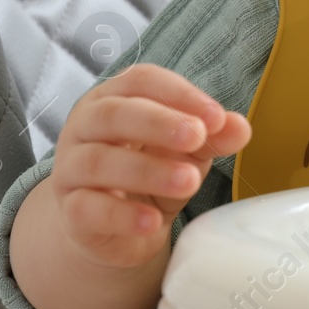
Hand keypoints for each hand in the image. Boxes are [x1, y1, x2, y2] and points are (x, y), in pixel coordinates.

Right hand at [51, 63, 250, 268]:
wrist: (120, 227)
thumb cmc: (153, 172)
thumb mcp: (188, 152)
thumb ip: (212, 137)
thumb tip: (240, 127)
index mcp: (115, 97)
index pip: (141, 80)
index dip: (179, 95)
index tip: (216, 116)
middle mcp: (84, 127)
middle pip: (114, 114)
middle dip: (159, 123)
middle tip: (197, 137)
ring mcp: (70, 169)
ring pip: (98, 162)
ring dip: (147, 171)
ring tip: (189, 181)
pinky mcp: (68, 211)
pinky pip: (86, 209)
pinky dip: (122, 214)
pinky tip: (152, 221)